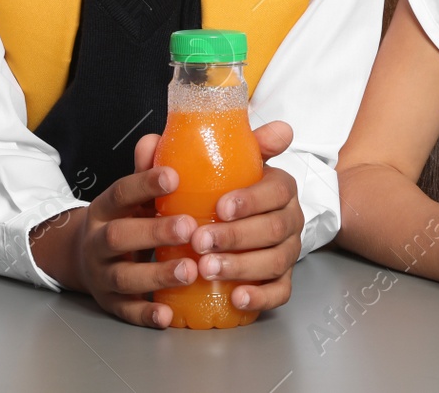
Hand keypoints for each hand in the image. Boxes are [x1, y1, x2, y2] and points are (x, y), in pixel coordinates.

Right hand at [29, 158, 200, 327]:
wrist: (83, 258)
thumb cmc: (124, 219)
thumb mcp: (131, 195)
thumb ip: (146, 170)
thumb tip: (158, 136)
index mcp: (105, 209)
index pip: (121, 192)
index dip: (144, 183)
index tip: (174, 176)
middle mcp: (98, 242)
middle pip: (119, 236)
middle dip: (154, 232)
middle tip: (190, 228)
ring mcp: (101, 275)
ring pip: (124, 277)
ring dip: (157, 275)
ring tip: (190, 270)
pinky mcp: (110, 303)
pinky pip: (126, 311)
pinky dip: (145, 315)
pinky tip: (167, 315)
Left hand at [184, 120, 304, 312]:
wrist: (233, 223)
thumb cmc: (223, 193)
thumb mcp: (210, 169)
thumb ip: (181, 154)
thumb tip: (150, 141)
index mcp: (279, 187)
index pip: (277, 189)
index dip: (252, 199)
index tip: (220, 207)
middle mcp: (289, 218)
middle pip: (274, 228)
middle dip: (236, 236)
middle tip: (200, 241)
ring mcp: (287, 251)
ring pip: (276, 262)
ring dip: (242, 267)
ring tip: (208, 269)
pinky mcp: (280, 280)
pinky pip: (280, 292)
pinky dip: (261, 297)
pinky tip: (236, 296)